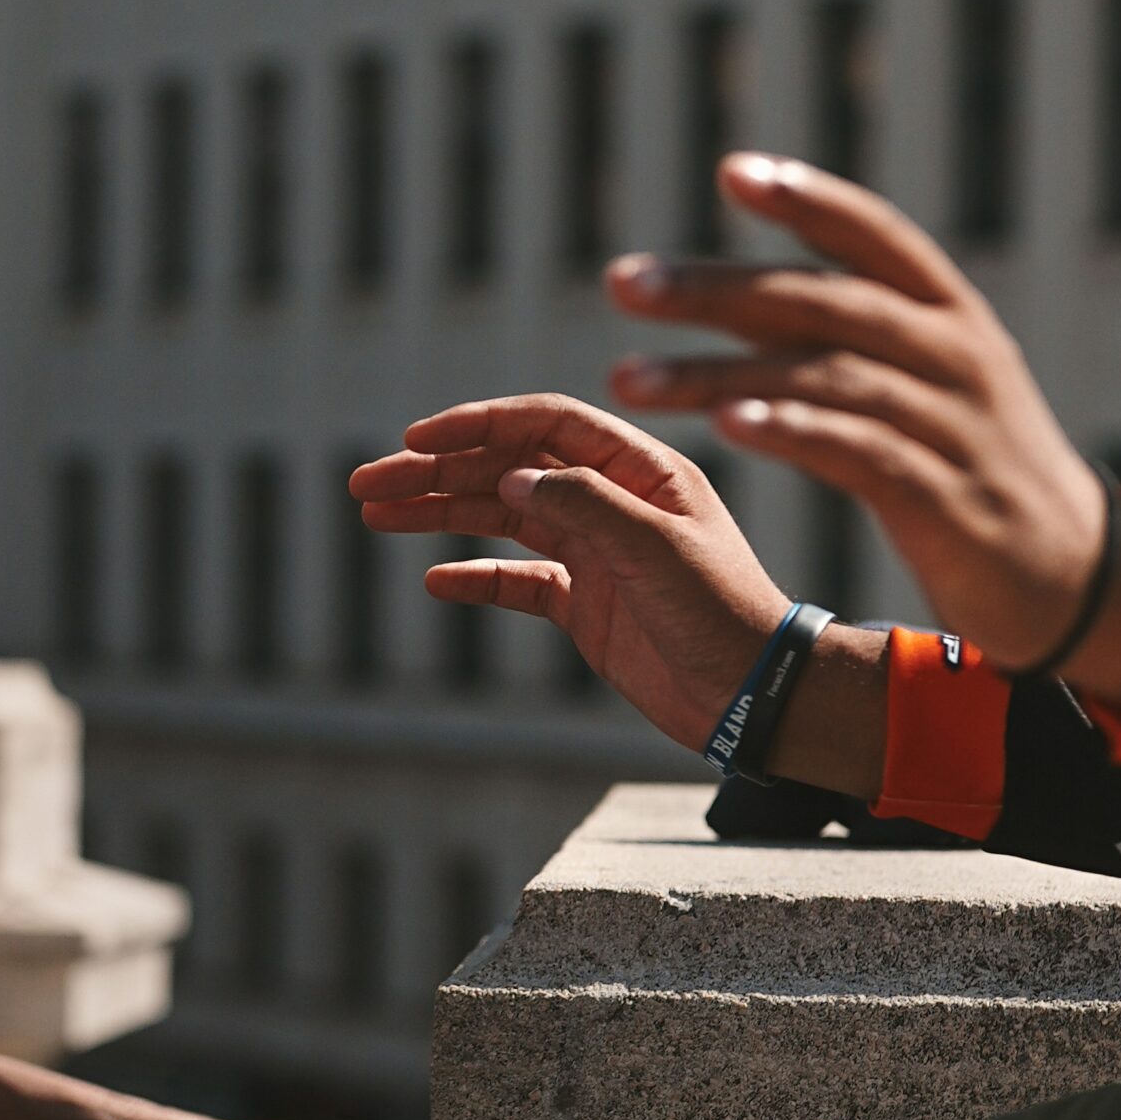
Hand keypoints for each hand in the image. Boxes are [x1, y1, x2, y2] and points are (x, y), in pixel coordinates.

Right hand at [351, 398, 790, 750]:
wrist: (752, 695)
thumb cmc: (722, 614)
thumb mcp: (656, 549)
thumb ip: (584, 506)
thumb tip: (511, 477)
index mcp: (641, 470)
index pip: (546, 424)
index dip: (479, 423)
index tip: (418, 439)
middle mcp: (614, 501)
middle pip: (509, 468)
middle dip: (437, 470)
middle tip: (368, 483)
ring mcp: (597, 552)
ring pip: (502, 519)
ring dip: (440, 513)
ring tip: (376, 515)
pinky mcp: (587, 605)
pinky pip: (519, 581)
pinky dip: (476, 577)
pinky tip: (435, 580)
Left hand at [606, 154, 1120, 692]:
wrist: (1074, 576)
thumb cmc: (979, 474)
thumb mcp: (931, 389)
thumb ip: (851, 341)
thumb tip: (741, 295)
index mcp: (953, 317)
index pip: (877, 236)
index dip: (809, 199)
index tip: (731, 171)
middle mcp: (956, 356)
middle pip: (824, 301)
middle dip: (717, 289)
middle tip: (623, 283)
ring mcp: (954, 427)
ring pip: (824, 377)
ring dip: (720, 374)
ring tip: (632, 379)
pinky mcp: (946, 501)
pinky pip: (860, 454)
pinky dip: (793, 434)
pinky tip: (729, 427)